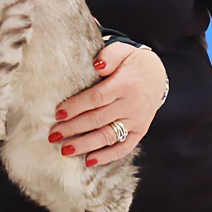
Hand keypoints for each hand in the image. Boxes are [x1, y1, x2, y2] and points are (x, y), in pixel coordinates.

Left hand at [47, 42, 167, 166]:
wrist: (158, 75)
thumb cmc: (133, 63)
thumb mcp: (123, 51)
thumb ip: (109, 55)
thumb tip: (97, 65)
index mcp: (124, 84)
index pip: (96, 98)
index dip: (76, 106)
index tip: (58, 113)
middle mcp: (131, 105)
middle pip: (98, 119)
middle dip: (73, 128)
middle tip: (53, 135)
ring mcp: (136, 120)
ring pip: (108, 136)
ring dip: (85, 145)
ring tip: (65, 150)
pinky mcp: (140, 131)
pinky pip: (124, 147)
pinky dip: (108, 156)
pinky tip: (89, 161)